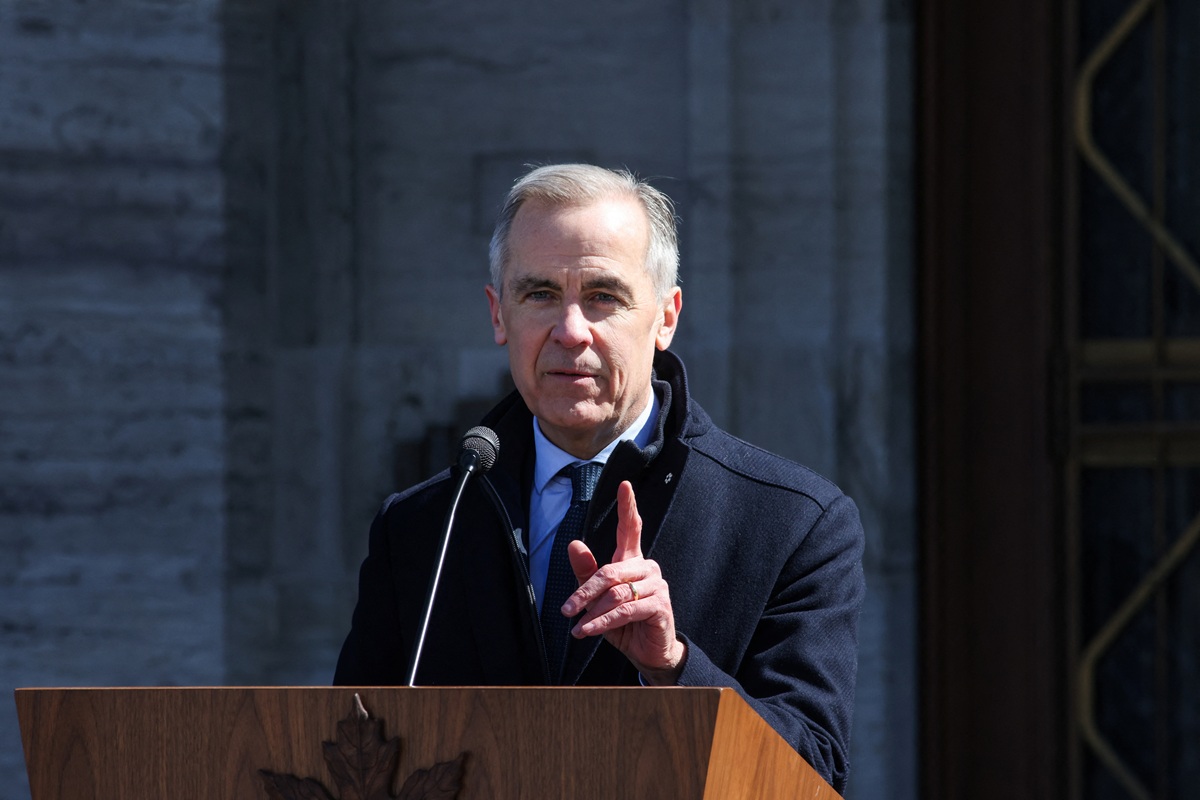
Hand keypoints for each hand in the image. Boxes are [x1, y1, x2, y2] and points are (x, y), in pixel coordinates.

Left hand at [562, 480, 686, 684]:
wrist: (647, 652)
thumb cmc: (623, 622)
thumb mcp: (598, 599)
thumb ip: (587, 573)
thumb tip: (574, 543)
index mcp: (632, 560)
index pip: (631, 528)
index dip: (628, 506)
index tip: (624, 484)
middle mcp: (647, 568)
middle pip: (610, 571)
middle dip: (585, 591)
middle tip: (566, 609)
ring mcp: (656, 586)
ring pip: (616, 593)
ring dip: (593, 612)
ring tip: (577, 626)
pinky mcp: (660, 605)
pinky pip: (625, 610)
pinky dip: (603, 622)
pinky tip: (587, 631)